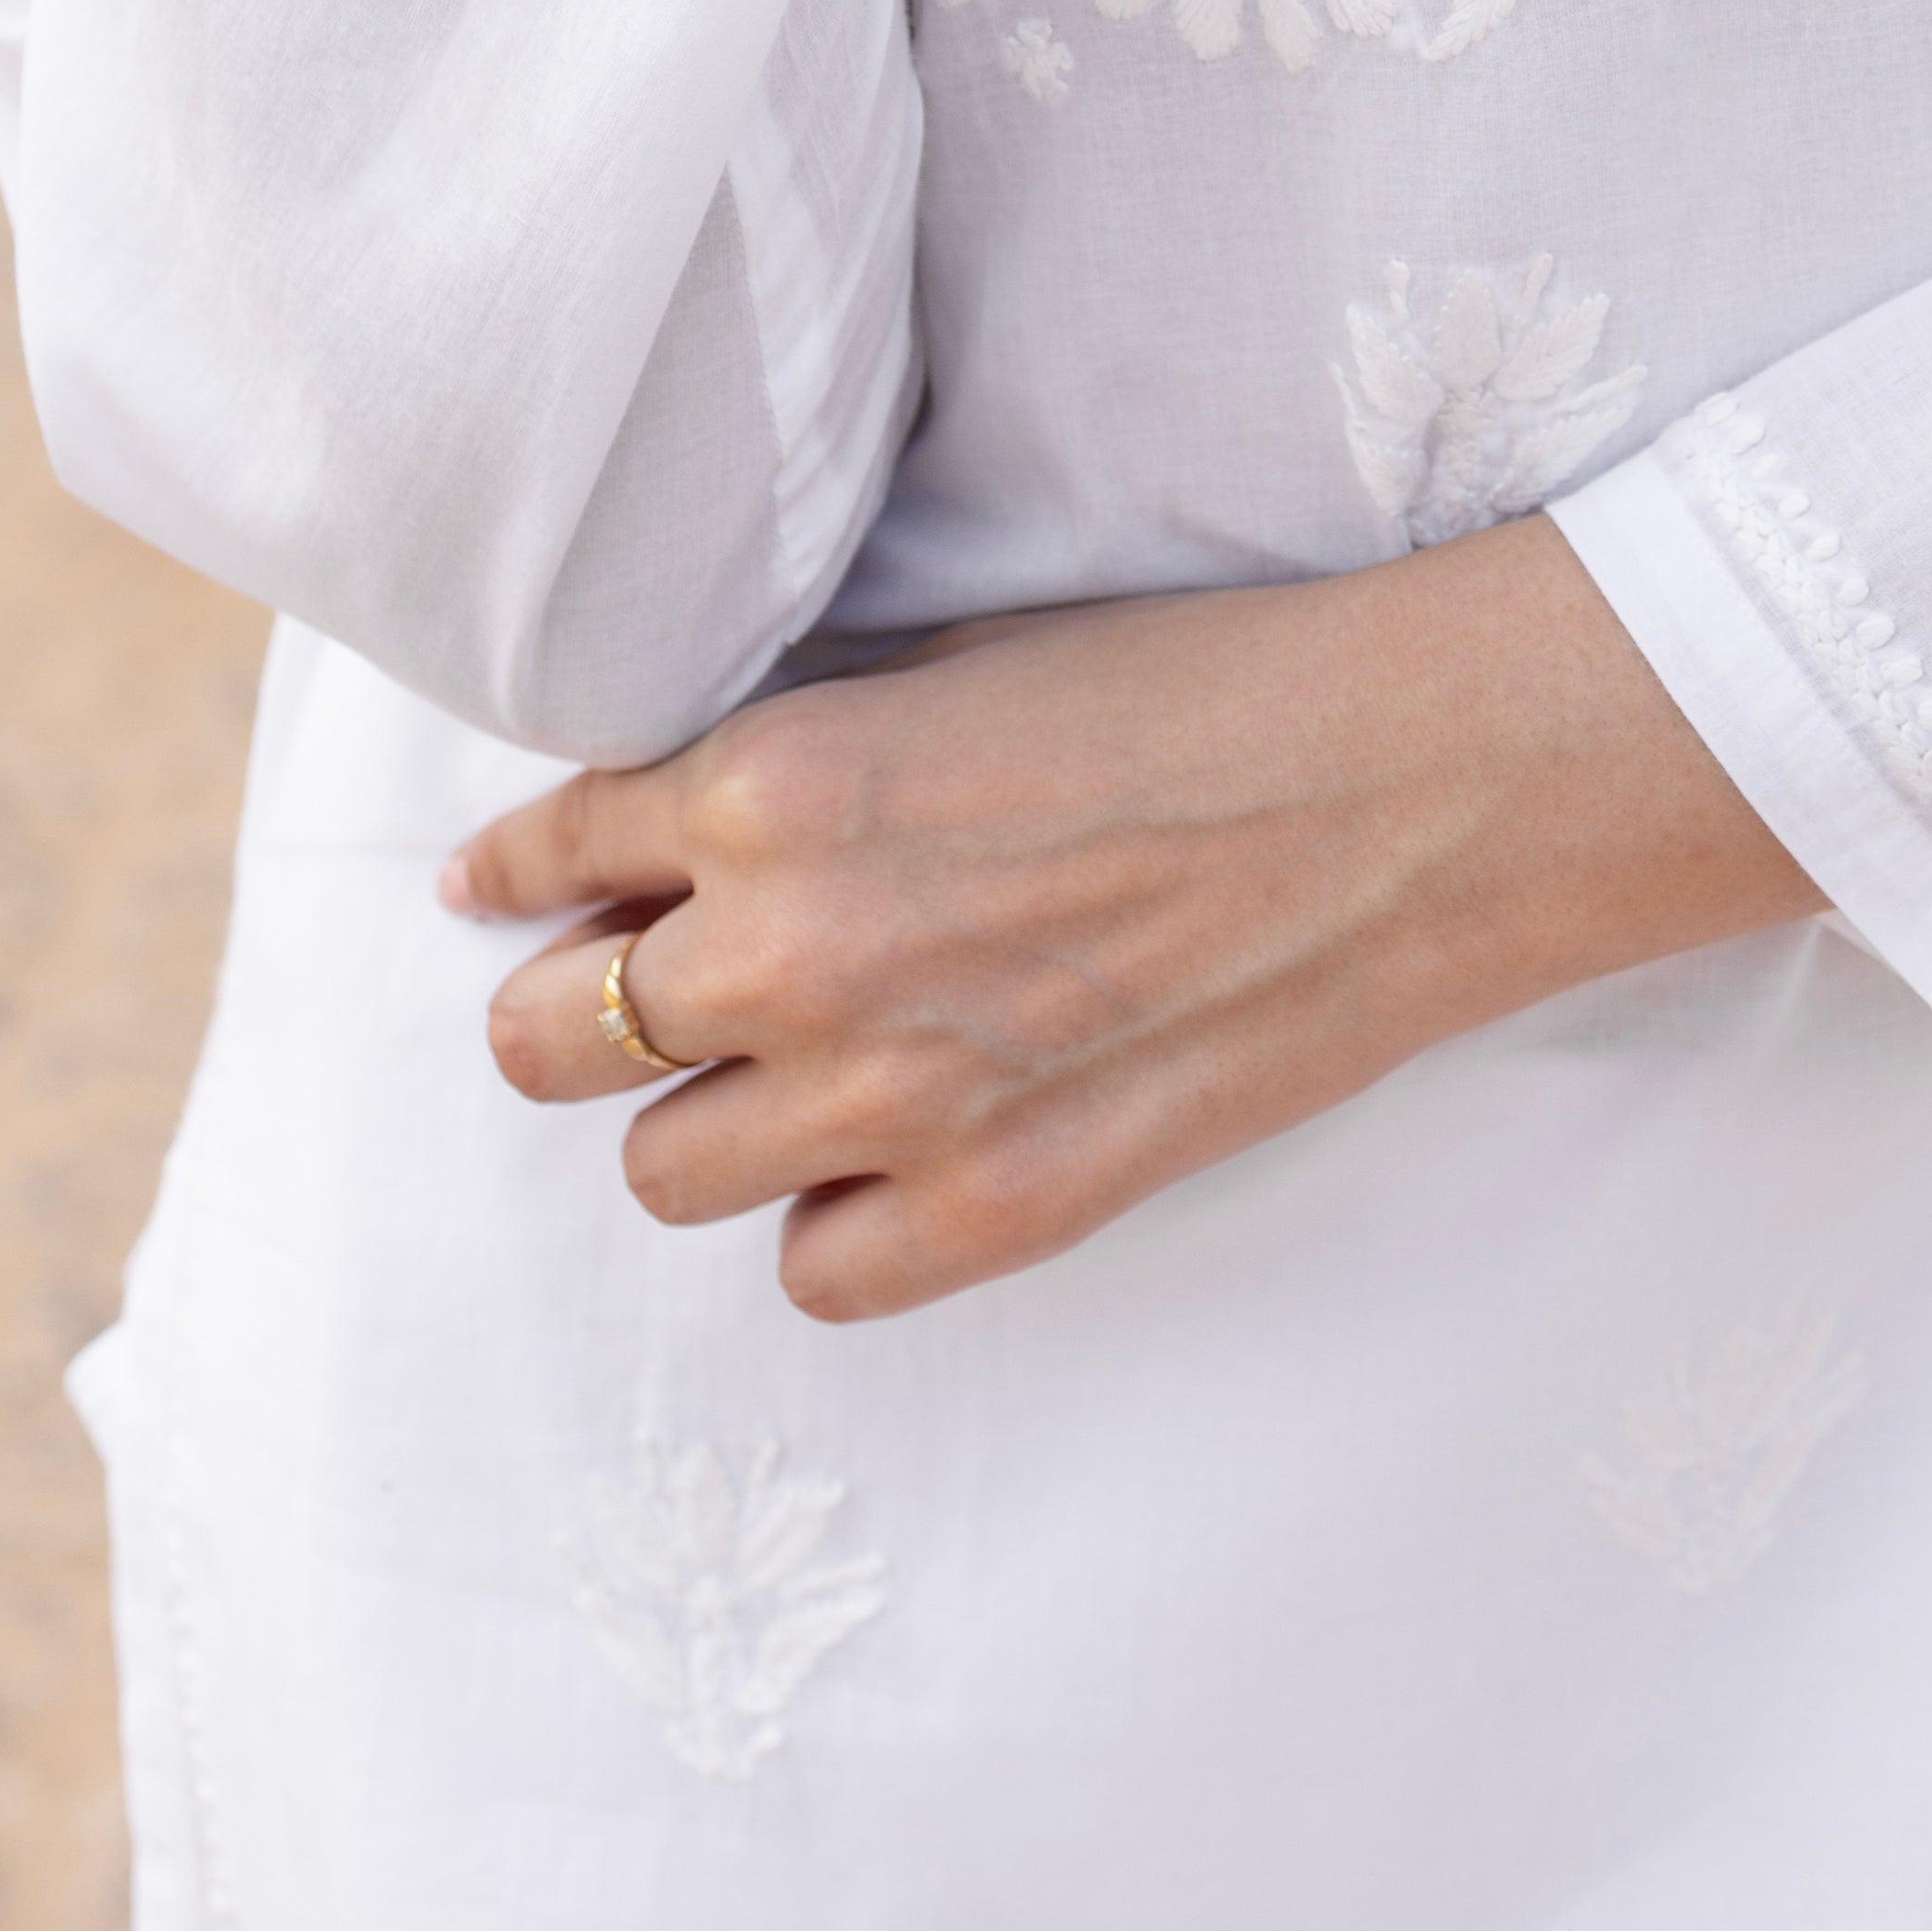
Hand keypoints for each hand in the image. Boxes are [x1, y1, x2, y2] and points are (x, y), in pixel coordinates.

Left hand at [446, 520, 1817, 1319]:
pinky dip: (835, 1222)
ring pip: (657, 1172)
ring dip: (706, 1117)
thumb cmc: (1210, 686)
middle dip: (576, 1006)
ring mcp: (891, 1097)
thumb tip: (669, 815)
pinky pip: (814, 1272)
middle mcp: (793, 949)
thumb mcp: (964, 658)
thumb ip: (797, 752)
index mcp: (774, 782)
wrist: (1419, 787)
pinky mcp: (1000, 1207)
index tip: (512, 885)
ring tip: (792, 1070)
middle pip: (546, 1040)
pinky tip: (897, 1151)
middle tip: (646, 987)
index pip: (549, 849)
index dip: (520, 867)